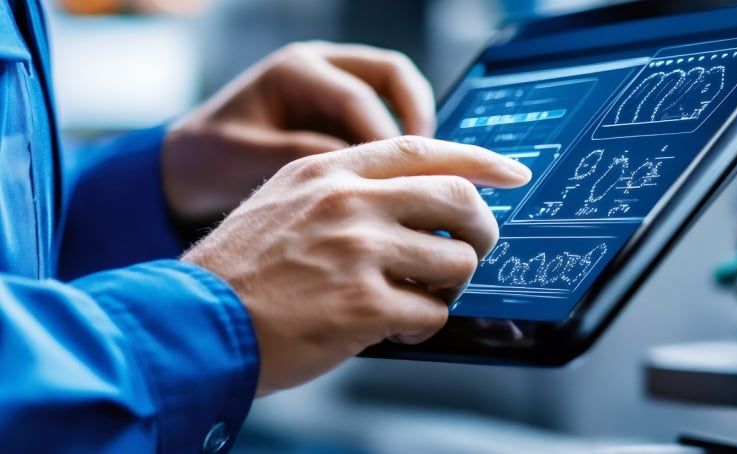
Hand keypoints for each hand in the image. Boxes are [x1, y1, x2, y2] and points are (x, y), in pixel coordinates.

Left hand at [162, 41, 435, 224]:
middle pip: (392, 74)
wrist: (189, 166)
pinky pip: (384, 117)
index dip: (385, 138)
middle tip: (430, 163)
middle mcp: (319, 68)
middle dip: (417, 114)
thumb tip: (359, 166)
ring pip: (397, 91)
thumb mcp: (248, 160)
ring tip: (423, 173)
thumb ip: (302, 157)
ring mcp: (332, 86)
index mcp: (293, 72)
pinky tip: (400, 179)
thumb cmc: (209, 161)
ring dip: (414, 126)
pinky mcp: (339, 112)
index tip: (401, 183)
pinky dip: (398, 143)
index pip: (358, 97)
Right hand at [182, 136, 531, 395]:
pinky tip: (395, 330)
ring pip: (455, 260)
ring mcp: (358, 251)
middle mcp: (348, 201)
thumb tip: (416, 201)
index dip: (478, 160)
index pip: (423, 149)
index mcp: (329, 170)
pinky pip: (433, 314)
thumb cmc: (240, 269)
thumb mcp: (285, 201)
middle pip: (457, 200)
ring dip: (448, 287)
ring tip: (416, 300)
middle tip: (471, 251)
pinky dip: (425, 326)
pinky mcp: (363, 305)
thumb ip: (345, 190)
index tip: (513, 172)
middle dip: (481, 231)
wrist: (196, 321)